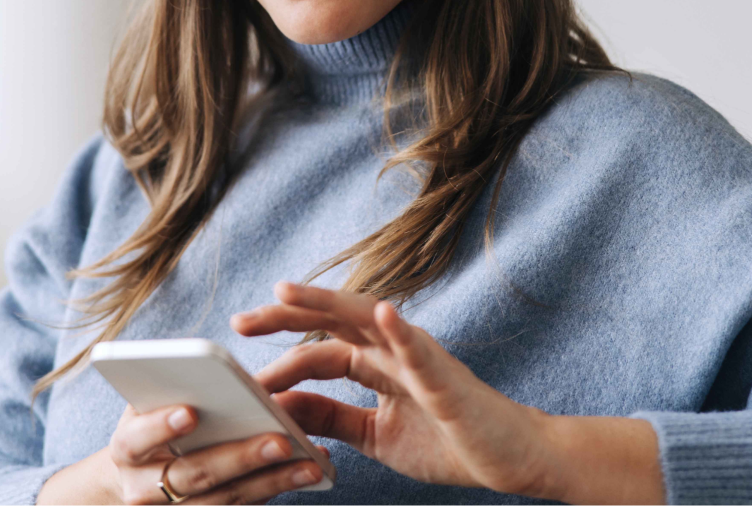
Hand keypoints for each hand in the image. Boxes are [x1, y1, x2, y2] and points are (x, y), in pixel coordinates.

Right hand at [36, 403, 324, 505]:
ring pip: (224, 500)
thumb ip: (167, 390)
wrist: (139, 480)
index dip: (160, 426)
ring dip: (271, 482)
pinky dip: (275, 491)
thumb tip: (211, 370)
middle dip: (240, 458)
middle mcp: (143, 489)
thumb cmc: (152, 429)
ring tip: (309, 463)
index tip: (189, 412)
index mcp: (126, 449)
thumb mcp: (147, 407)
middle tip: (279, 440)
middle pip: (194, 474)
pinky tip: (305, 473)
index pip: (137, 439)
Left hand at [232, 282, 662, 505]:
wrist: (510, 460)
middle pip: (332, 322)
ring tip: (287, 291)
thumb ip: (332, 418)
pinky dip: (402, 330)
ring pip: (368, 320)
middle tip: (240, 320)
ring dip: (327, 303)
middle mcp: (394, 350)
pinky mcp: (447, 378)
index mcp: (377, 364)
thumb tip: (283, 407)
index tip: (241, 354)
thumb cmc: (450, 442)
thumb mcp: (375, 435)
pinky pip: (421, 349)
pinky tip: (384, 313)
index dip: (280, 350)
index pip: (319, 347)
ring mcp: (420, 359)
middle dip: (286, 316)